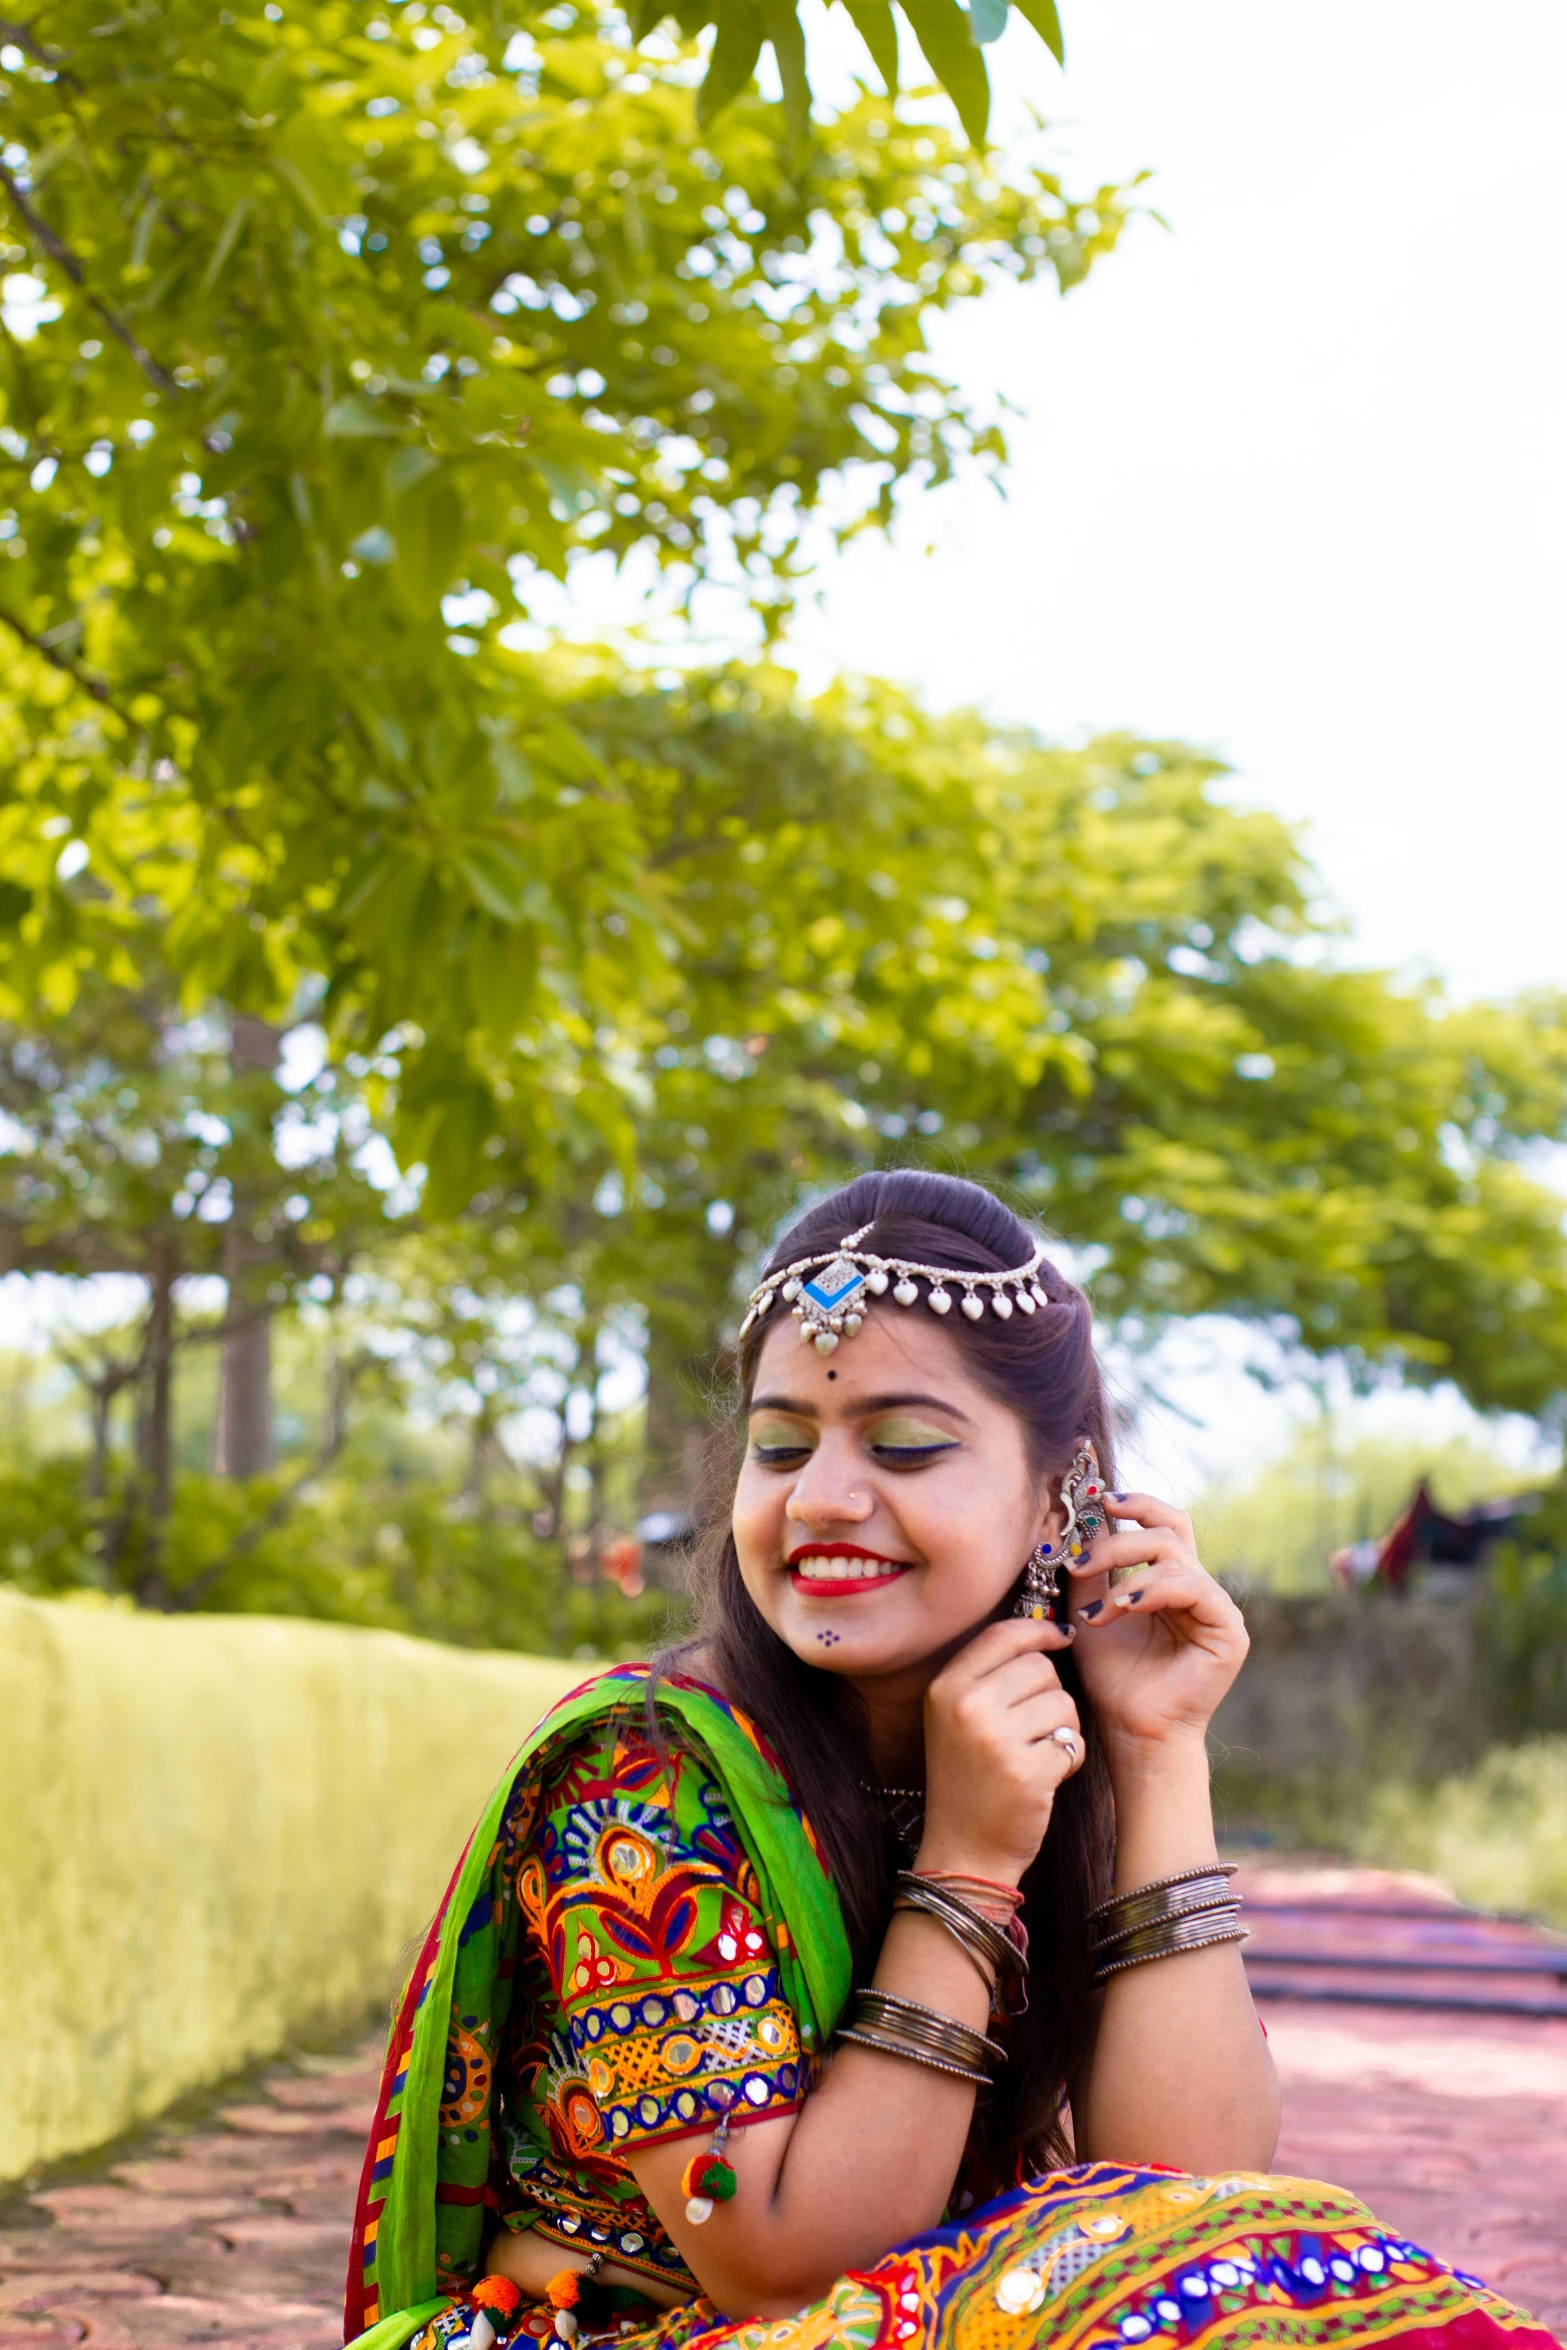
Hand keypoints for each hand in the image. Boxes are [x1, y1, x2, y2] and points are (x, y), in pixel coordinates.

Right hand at [916, 1617, 1083, 1881]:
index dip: (1039, 1630)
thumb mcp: (957, 1719)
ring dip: (1064, 1729)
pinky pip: (1074, 1742)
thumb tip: (1046, 1631)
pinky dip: (1071, 1759)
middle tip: (1035, 1729)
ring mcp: (995, 1738)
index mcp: (945, 1687)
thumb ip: (988, 1676)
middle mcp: (966, 1707)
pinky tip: (1049, 1777)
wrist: (963, 1852)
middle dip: (1051, 1695)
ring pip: (1063, 1703)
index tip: (1061, 1636)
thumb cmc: (968, 1781)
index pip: (1003, 1634)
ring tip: (1038, 1755)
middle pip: (1040, 1667)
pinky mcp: (1027, 1770)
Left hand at [1067, 1491, 1246, 1754]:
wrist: (1131, 1730)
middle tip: (1082, 1561)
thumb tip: (1078, 1519)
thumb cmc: (1113, 1677)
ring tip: (1097, 1608)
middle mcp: (1198, 1588)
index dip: (1136, 1504)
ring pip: (1176, 1557)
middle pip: (1169, 1530)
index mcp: (1170, 1580)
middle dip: (1120, 1538)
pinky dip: (1153, 1590)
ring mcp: (1216, 1608)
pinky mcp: (1229, 1631)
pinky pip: (1195, 1588)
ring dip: (1128, 1574)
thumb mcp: (1091, 1609)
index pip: (1163, 1524)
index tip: (1099, 1500)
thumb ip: (1089, 1568)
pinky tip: (1124, 1608)